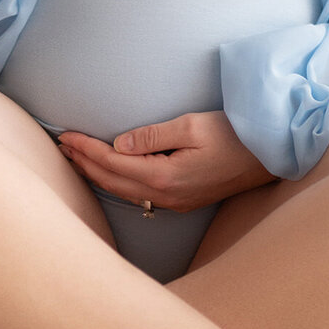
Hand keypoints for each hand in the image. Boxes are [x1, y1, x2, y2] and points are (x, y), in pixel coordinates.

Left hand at [57, 110, 275, 210]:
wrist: (268, 156)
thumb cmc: (234, 135)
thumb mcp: (192, 126)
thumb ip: (152, 135)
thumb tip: (118, 144)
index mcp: (164, 177)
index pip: (113, 162)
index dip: (86, 149)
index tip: (65, 135)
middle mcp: (166, 196)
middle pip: (112, 181)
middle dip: (84, 163)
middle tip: (60, 146)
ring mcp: (174, 202)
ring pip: (123, 191)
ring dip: (96, 174)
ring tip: (75, 160)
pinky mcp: (182, 200)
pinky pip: (138, 194)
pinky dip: (115, 182)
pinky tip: (107, 174)